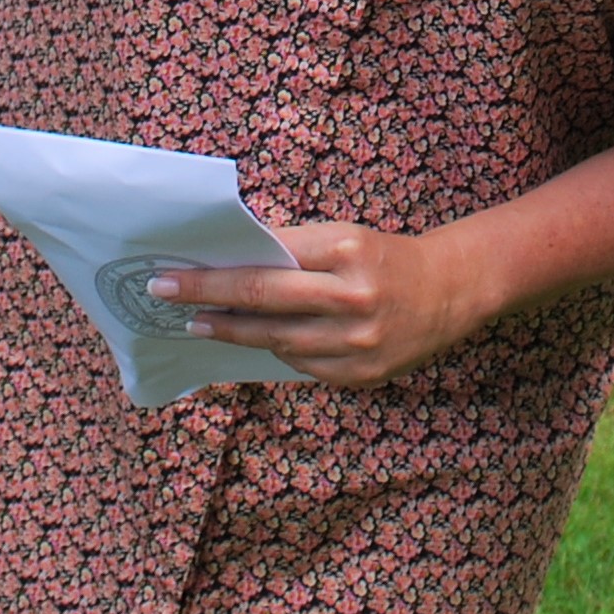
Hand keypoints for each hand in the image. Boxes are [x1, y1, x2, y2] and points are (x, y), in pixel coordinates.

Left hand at [151, 223, 498, 387]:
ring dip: (233, 333)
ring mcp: (359, 343)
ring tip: (203, 324)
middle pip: (263, 302)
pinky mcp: (362, 376)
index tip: (170, 274)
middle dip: (207, 299)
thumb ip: (291, 253)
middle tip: (164, 297)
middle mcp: (353, 298)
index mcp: (346, 251)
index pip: (264, 264)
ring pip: (277, 341)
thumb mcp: (342, 238)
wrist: (449, 292)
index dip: (213, 273)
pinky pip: (302, 366)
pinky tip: (254, 341)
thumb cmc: (383, 257)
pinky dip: (276, 351)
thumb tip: (226, 267)